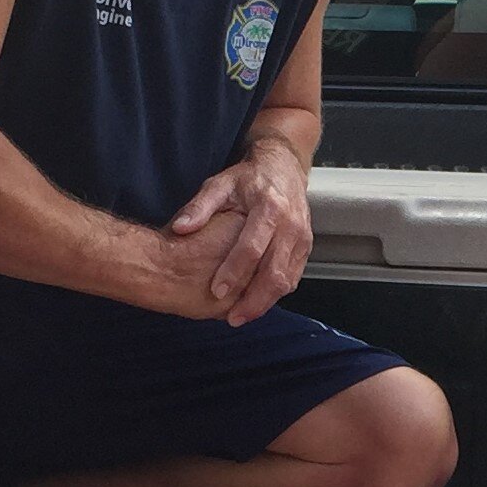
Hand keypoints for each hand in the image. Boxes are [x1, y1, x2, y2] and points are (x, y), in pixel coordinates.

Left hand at [168, 137, 312, 325]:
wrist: (284, 168)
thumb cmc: (249, 178)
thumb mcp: (220, 184)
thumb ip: (199, 207)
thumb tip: (180, 229)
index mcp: (269, 207)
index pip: (252, 248)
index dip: (234, 272)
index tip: (216, 291)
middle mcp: (290, 224)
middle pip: (274, 272)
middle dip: (254, 300)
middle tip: (233, 318)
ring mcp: (302, 237)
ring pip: (287, 280)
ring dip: (266, 303)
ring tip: (242, 316)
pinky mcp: (306, 247)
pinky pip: (294, 277)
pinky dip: (276, 294)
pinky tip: (257, 303)